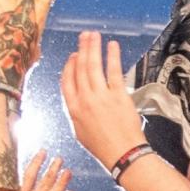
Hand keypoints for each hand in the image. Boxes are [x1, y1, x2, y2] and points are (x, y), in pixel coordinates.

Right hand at [61, 32, 147, 169]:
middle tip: (84, 36)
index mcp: (73, 110)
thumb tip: (76, 99)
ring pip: (93, 66)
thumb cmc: (103, 147)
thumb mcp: (80, 132)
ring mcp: (101, 96)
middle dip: (82, 49)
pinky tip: (112, 46)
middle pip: (80, 68)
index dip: (69, 66)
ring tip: (94, 35)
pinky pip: (113, 71)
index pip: (66, 82)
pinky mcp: (118, 95)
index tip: (73, 56)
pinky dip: (112, 56)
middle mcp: (84, 100)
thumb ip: (76, 113)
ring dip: (93, 47)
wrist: (123, 154)